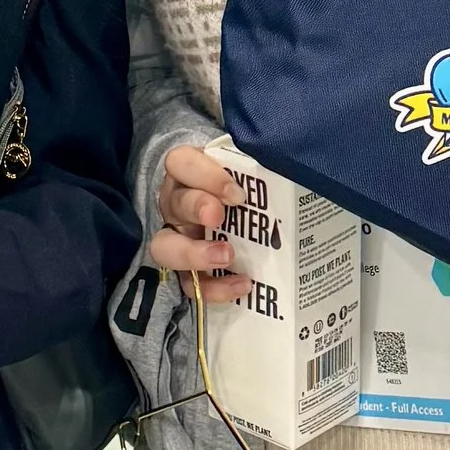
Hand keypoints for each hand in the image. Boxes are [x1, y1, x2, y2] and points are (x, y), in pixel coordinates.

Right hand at [146, 143, 246, 304]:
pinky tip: (243, 284)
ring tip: (226, 257)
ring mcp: (177, 239)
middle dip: (196, 207)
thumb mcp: (248, 173)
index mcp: (188, 173)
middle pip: (174, 203)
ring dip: (194, 253)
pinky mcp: (186, 271)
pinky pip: (190, 284)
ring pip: (165, 247)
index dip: (204, 175)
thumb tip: (283, 166)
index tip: (236, 192)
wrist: (247, 221)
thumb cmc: (246, 190)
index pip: (181, 162)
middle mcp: (176, 204)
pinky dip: (215, 287)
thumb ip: (257, 170)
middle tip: (217, 217)